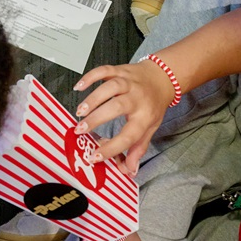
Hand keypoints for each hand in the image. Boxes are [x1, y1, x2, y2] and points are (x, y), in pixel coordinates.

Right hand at [71, 61, 177, 175]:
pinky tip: (78, 86)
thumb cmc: (153, 105)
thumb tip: (128, 170)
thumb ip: (138, 148)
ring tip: (80, 111)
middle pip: (117, 107)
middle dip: (97, 118)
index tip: (94, 156)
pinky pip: (104, 71)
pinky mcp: (120, 70)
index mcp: (145, 117)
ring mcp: (128, 82)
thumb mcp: (150, 128)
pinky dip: (90, 77)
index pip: (128, 136)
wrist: (162, 77)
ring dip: (93, 99)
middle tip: (81, 129)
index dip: (112, 148)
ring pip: (110, 87)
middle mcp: (137, 99)